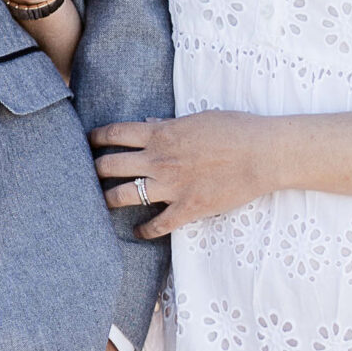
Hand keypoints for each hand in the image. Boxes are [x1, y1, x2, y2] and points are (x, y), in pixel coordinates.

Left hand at [91, 112, 267, 238]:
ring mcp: (171, 186)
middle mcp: (158, 159)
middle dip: (94, 169)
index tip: (88, 142)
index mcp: (160, 133)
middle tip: (90, 174)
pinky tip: (138, 232)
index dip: (96, 138)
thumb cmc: (235, 129)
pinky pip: (157, 225)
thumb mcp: (197, 118)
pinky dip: (144, 231)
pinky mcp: (187, 208)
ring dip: (108, 199)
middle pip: (110, 165)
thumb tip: (149, 124)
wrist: (262, 154)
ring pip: (123, 196)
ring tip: (103, 201)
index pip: (115, 133)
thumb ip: (168, 124)